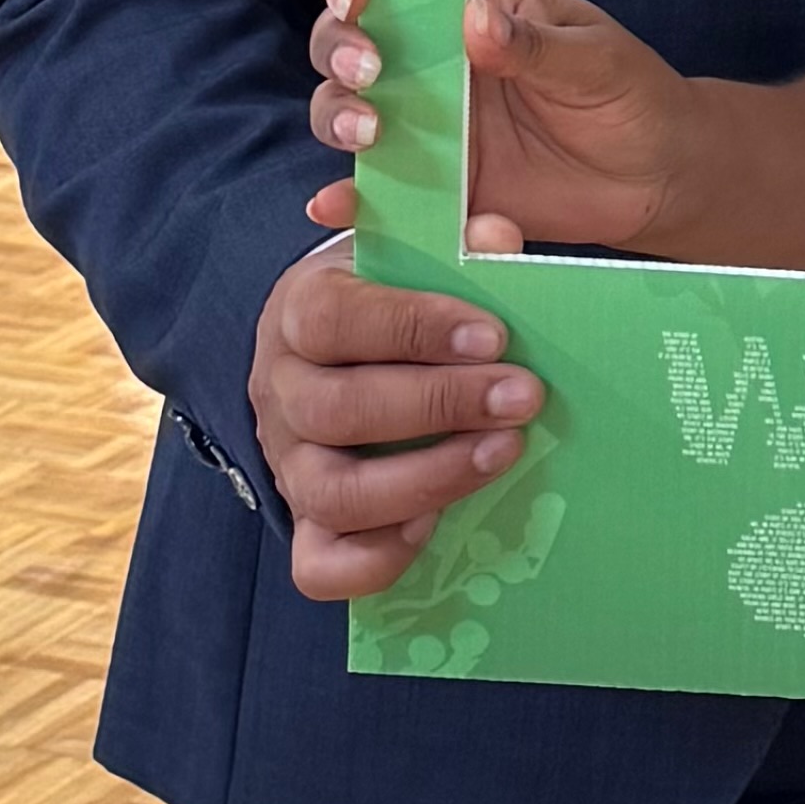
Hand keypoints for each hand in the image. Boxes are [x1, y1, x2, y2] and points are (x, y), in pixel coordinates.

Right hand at [246, 238, 542, 603]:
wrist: (346, 347)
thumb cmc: (392, 293)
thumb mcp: (414, 251)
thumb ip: (453, 239)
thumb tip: (492, 237)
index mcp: (299, 311)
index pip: (335, 320)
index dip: (413, 329)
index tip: (493, 336)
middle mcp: (281, 391)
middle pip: (338, 410)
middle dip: (439, 405)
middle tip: (523, 396)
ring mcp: (289, 463)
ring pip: (331, 493)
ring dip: (425, 478)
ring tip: (503, 452)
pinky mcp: (308, 521)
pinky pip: (321, 566)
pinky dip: (378, 558)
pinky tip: (438, 525)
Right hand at [310, 0, 701, 256]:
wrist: (657, 180)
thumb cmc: (631, 95)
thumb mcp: (596, 60)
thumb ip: (533, 44)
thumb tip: (472, 17)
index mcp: (471, 3)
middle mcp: (431, 59)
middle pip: (346, 40)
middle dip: (339, 47)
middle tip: (369, 71)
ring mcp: (425, 122)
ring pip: (346, 109)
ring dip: (340, 115)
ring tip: (371, 133)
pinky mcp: (431, 183)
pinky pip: (378, 189)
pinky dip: (350, 198)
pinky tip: (337, 207)